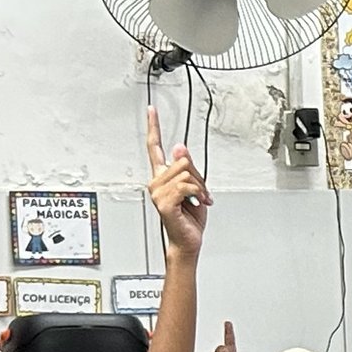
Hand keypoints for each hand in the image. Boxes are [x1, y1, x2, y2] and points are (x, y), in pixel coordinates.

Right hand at [144, 105, 210, 259]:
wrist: (189, 241)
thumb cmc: (189, 218)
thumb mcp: (195, 187)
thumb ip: (188, 167)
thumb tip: (178, 146)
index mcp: (162, 176)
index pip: (154, 147)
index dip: (153, 127)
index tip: (151, 110)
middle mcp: (156, 182)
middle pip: (182, 160)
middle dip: (198, 176)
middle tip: (200, 194)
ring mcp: (158, 192)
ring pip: (186, 173)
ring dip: (199, 187)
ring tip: (197, 201)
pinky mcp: (164, 202)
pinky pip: (185, 186)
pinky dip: (196, 194)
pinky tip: (194, 204)